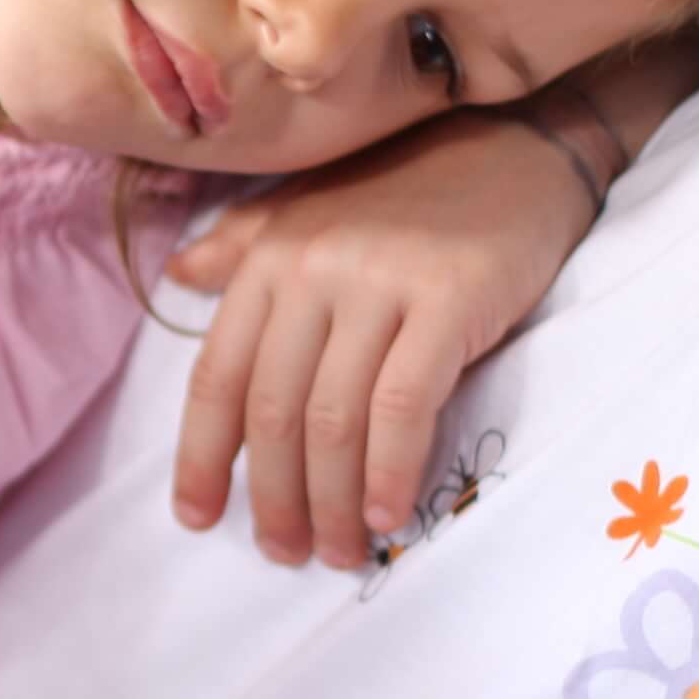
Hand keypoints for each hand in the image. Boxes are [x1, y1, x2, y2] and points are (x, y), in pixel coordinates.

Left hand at [166, 107, 603, 570]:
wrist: (520, 145)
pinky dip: (388, 473)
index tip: (197, 518)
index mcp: (269, 256)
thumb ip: (244, 247)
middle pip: (273, 410)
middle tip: (284, 552)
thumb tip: (178, 277)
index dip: (201, 456)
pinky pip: (402, 407)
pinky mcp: (449, 301)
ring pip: (334, 419)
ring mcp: (380, 282)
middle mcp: (312, 267)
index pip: (217, 375)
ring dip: (330, 503)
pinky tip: (387, 514)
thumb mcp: (314, 208)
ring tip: (338, 551)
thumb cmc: (412, 188)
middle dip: (272, 496)